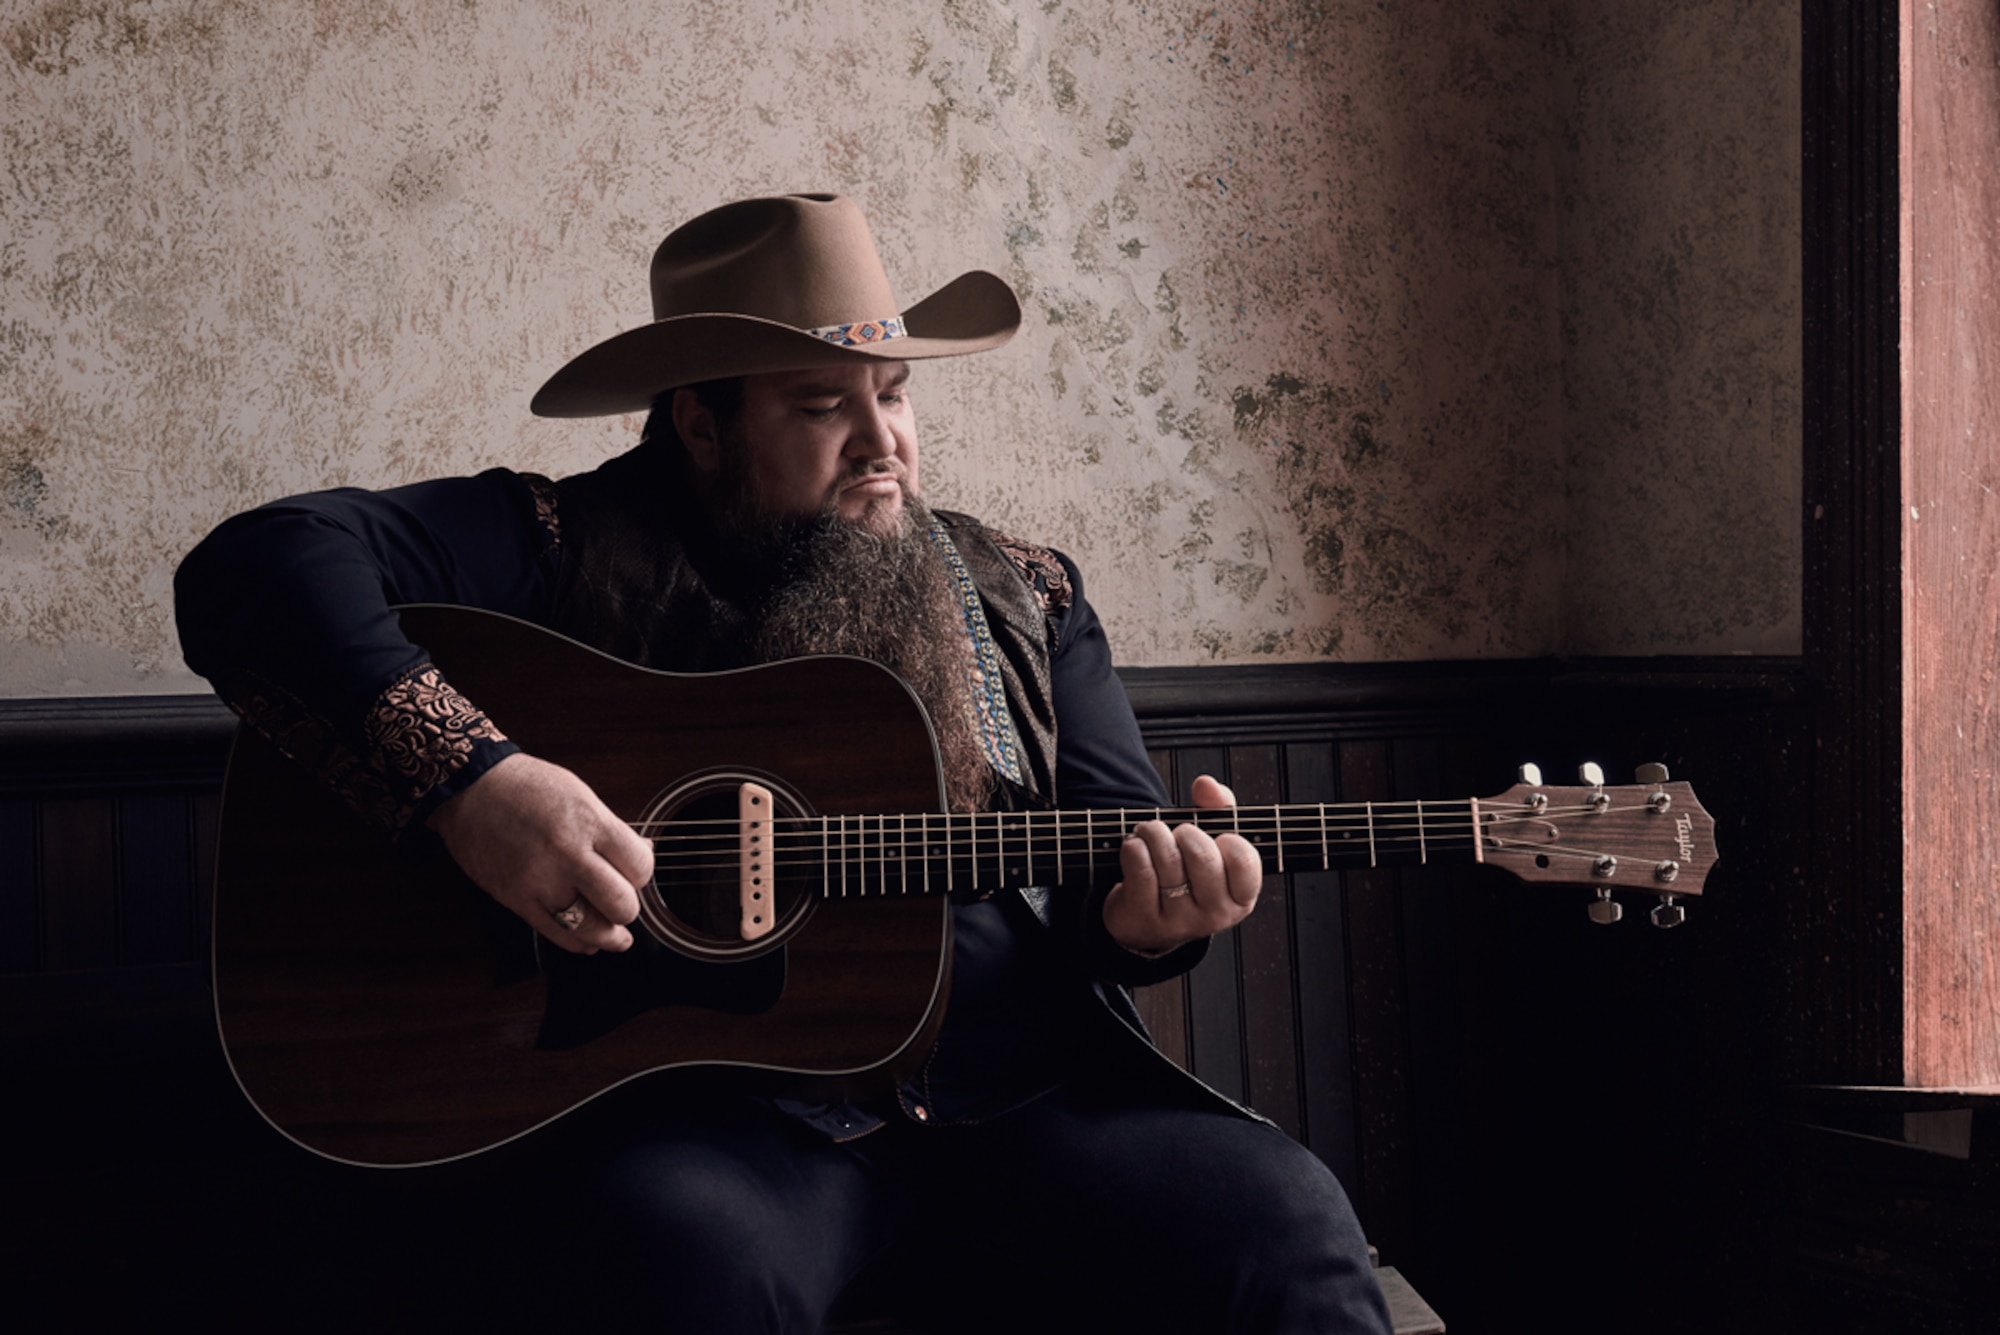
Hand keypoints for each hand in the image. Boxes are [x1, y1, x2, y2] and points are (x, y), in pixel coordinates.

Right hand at [427, 752, 650, 953]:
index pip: (640, 867)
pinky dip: (579, 942)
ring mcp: (540, 880)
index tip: (635, 874)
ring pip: (591, 928)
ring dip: (610, 936)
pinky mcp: (516, 899)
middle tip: (624, 904)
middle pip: (620, 904)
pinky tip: (587, 939)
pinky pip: (557, 935)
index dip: (642, 874)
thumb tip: (643, 852)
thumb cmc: (526, 787)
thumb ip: (612, 829)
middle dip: (628, 908)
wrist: (471, 789)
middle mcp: (567, 853)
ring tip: (616, 936)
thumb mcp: (581, 795)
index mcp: (589, 822)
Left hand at [1100, 774, 1261, 955]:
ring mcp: (1180, 921)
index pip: (1244, 860)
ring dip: (1153, 833)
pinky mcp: (1145, 919)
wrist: (1144, 916)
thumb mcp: (1211, 840)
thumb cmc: (1185, 872)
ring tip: (1149, 833)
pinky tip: (1134, 847)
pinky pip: (1140, 869)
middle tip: (1175, 833)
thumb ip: (1218, 806)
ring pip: (1168, 859)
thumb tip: (1205, 785)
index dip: (1227, 839)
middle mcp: (1214, 914)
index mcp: (1240, 897)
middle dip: (1184, 831)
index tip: (1214, 838)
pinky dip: (1134, 847)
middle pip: (1202, 856)